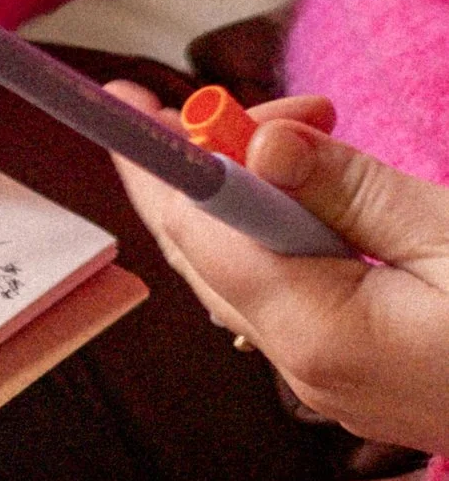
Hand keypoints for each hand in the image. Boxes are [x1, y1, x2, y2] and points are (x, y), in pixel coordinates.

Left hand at [108, 85, 448, 452]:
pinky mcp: (356, 380)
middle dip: (197, 168)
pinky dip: (280, 238)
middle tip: (204, 97)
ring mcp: (328, 384)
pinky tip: (310, 193)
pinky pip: (286, 300)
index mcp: (320, 334)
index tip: (124, 100)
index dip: (158, 160)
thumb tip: (257, 145)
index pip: (204, 235)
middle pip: (209, 257)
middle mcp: (304, 369)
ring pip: (244, 278)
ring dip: (248, 197)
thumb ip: (351, 191)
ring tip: (294, 127)